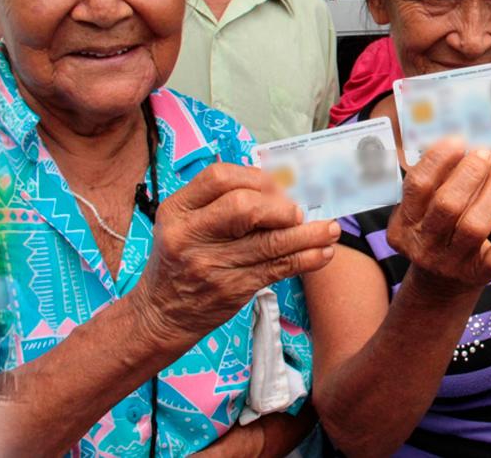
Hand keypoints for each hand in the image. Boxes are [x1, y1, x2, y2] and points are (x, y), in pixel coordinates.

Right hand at [132, 163, 339, 344]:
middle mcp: (190, 234)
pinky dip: (305, 259)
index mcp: (176, 210)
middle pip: (244, 207)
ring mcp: (211, 264)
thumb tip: (275, 184)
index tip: (276, 185)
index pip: (219, 178)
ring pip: (269, 242)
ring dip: (308, 234)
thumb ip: (215, 202)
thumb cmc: (177, 261)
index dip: (255, 178)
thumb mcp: (180, 223)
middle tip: (298, 212)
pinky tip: (322, 253)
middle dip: (280, 206)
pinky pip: (276, 269)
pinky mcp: (232, 289)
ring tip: (330, 229)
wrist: (160, 313)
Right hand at [387, 139, 490, 298]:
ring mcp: (449, 263)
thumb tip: (449, 141)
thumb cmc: (432, 233)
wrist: (439, 284)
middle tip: (484, 153)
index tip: (457, 140)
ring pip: (475, 226)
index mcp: (402, 225)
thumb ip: (428, 184)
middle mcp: (422, 245)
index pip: (417, 186)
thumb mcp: (418, 212)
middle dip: (470, 173)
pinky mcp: (477, 276)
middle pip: (447, 205)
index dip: (437, 159)